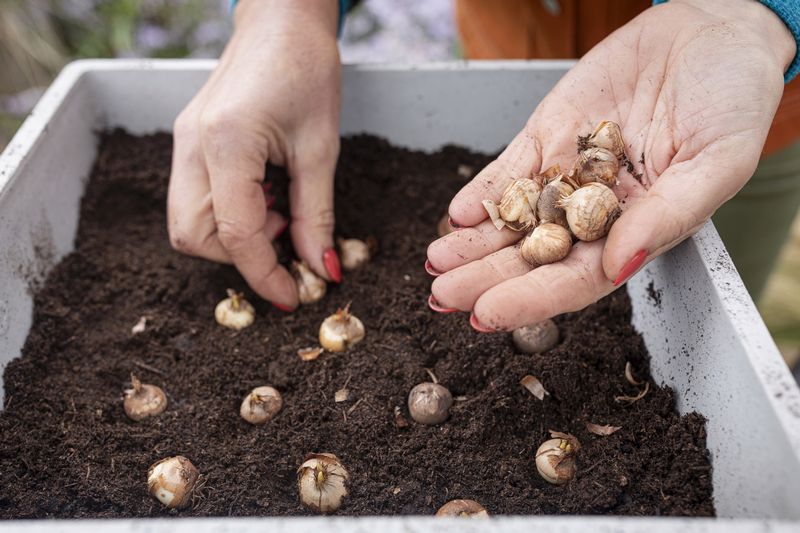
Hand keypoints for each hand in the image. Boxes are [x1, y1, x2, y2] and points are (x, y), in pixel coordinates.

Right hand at [167, 0, 340, 309]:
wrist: (280, 21)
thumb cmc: (307, 70)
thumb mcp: (321, 148)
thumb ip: (315, 215)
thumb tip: (319, 269)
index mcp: (227, 143)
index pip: (237, 234)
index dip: (265, 275)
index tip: (293, 297)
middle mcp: (191, 146)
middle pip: (192, 237)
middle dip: (238, 256)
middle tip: (285, 238)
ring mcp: (182, 143)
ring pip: (187, 221)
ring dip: (231, 235)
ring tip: (278, 209)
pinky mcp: (186, 142)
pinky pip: (194, 197)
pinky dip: (226, 212)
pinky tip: (263, 192)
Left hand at [427, 0, 795, 330]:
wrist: (712, 33)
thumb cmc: (732, 101)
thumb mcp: (718, 160)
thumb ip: (668, 215)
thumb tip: (620, 265)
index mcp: (637, 231)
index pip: (577, 278)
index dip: (531, 299)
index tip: (488, 315)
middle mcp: (595, 211)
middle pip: (532, 256)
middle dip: (485, 278)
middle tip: (442, 296)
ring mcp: (567, 173)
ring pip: (512, 218)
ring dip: (473, 243)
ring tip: (435, 261)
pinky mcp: (549, 135)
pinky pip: (510, 169)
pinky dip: (483, 191)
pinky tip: (455, 213)